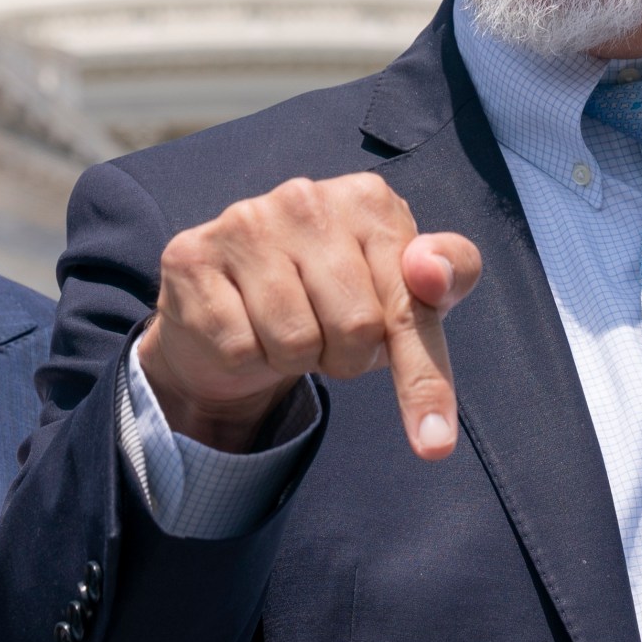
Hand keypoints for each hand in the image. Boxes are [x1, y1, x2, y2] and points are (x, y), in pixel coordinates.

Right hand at [137, 173, 481, 459]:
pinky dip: (248, 360)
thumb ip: (449, 275)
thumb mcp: (403, 292)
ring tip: (286, 329)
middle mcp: (305, 198)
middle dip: (349, 358)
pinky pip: (241, 349)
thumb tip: (432, 272)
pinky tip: (242, 325)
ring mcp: (243, 223)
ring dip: (297, 360)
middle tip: (328, 338)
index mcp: (368, 200)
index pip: (412, 302)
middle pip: (357, 327)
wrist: (233, 304)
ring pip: (296, 342)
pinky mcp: (192, 258)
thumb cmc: (335, 297)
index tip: (435, 443)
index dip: (423, 378)